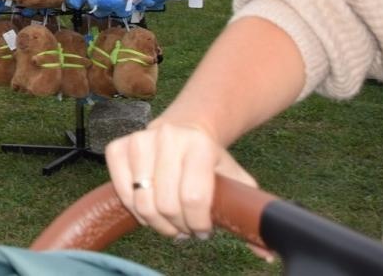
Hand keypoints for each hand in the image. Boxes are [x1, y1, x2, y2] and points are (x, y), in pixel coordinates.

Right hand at [105, 118, 267, 254]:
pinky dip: (134, 210)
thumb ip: (247, 212)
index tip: (203, 231)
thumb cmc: (211, 161)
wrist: (184, 128)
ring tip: (169, 222)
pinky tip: (150, 209)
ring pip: (141, 202)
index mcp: (199, 145)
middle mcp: (167, 138)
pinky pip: (120, 191)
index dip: (198, 224)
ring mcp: (139, 140)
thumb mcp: (234, 179)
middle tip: (185, 229)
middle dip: (177, 226)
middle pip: (166, 204)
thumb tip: (265, 253)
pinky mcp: (117, 147)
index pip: (194, 198)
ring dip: (156, 222)